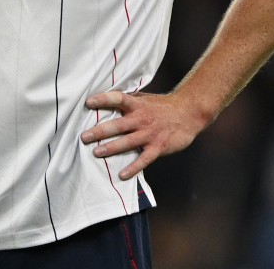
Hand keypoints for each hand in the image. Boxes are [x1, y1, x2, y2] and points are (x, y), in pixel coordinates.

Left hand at [80, 90, 209, 180]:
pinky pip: (144, 159)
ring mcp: (149, 134)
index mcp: (136, 105)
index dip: (103, 100)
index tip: (88, 103)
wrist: (189, 113)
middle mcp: (141, 119)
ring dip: (111, 148)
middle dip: (100, 131)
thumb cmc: (162, 106)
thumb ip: (127, 101)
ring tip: (96, 152)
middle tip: (84, 137)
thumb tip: (104, 100)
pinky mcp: (158, 147)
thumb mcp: (144, 99)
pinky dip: (133, 168)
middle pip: (118, 125)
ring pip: (127, 142)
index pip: (117, 99)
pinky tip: (122, 175)